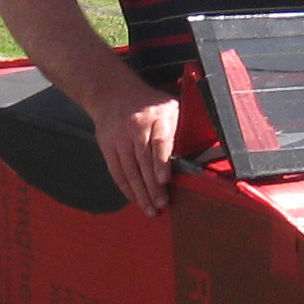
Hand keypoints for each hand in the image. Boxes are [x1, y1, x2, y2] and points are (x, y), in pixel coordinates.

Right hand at [86, 81, 179, 216]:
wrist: (112, 93)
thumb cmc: (148, 104)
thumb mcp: (169, 108)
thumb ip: (179, 129)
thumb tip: (196, 155)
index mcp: (156, 117)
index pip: (159, 141)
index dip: (161, 163)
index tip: (164, 180)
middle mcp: (136, 128)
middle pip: (144, 161)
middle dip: (153, 187)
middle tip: (161, 205)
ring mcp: (119, 138)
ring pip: (129, 170)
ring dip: (140, 193)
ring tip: (150, 210)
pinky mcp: (107, 147)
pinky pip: (117, 172)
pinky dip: (126, 189)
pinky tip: (135, 200)